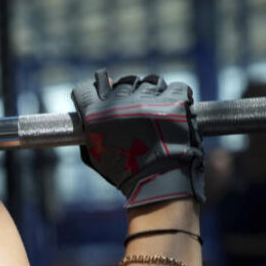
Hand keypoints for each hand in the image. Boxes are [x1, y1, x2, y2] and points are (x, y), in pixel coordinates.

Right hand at [71, 69, 204, 207]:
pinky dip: (178, 97)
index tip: (106, 94)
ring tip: (160, 114)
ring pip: (151, 82)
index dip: (96, 90)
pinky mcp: (175, 101)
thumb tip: (103, 83)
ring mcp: (147, 101)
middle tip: (139, 112)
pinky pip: (177, 87)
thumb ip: (91, 124)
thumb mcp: (96, 152)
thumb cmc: (126, 171)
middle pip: (123, 82)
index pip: (86, 88)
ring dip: (155, 95)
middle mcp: (118, 104)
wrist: (161, 183)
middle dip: (130, 95)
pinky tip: (176, 113)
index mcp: (95, 116)